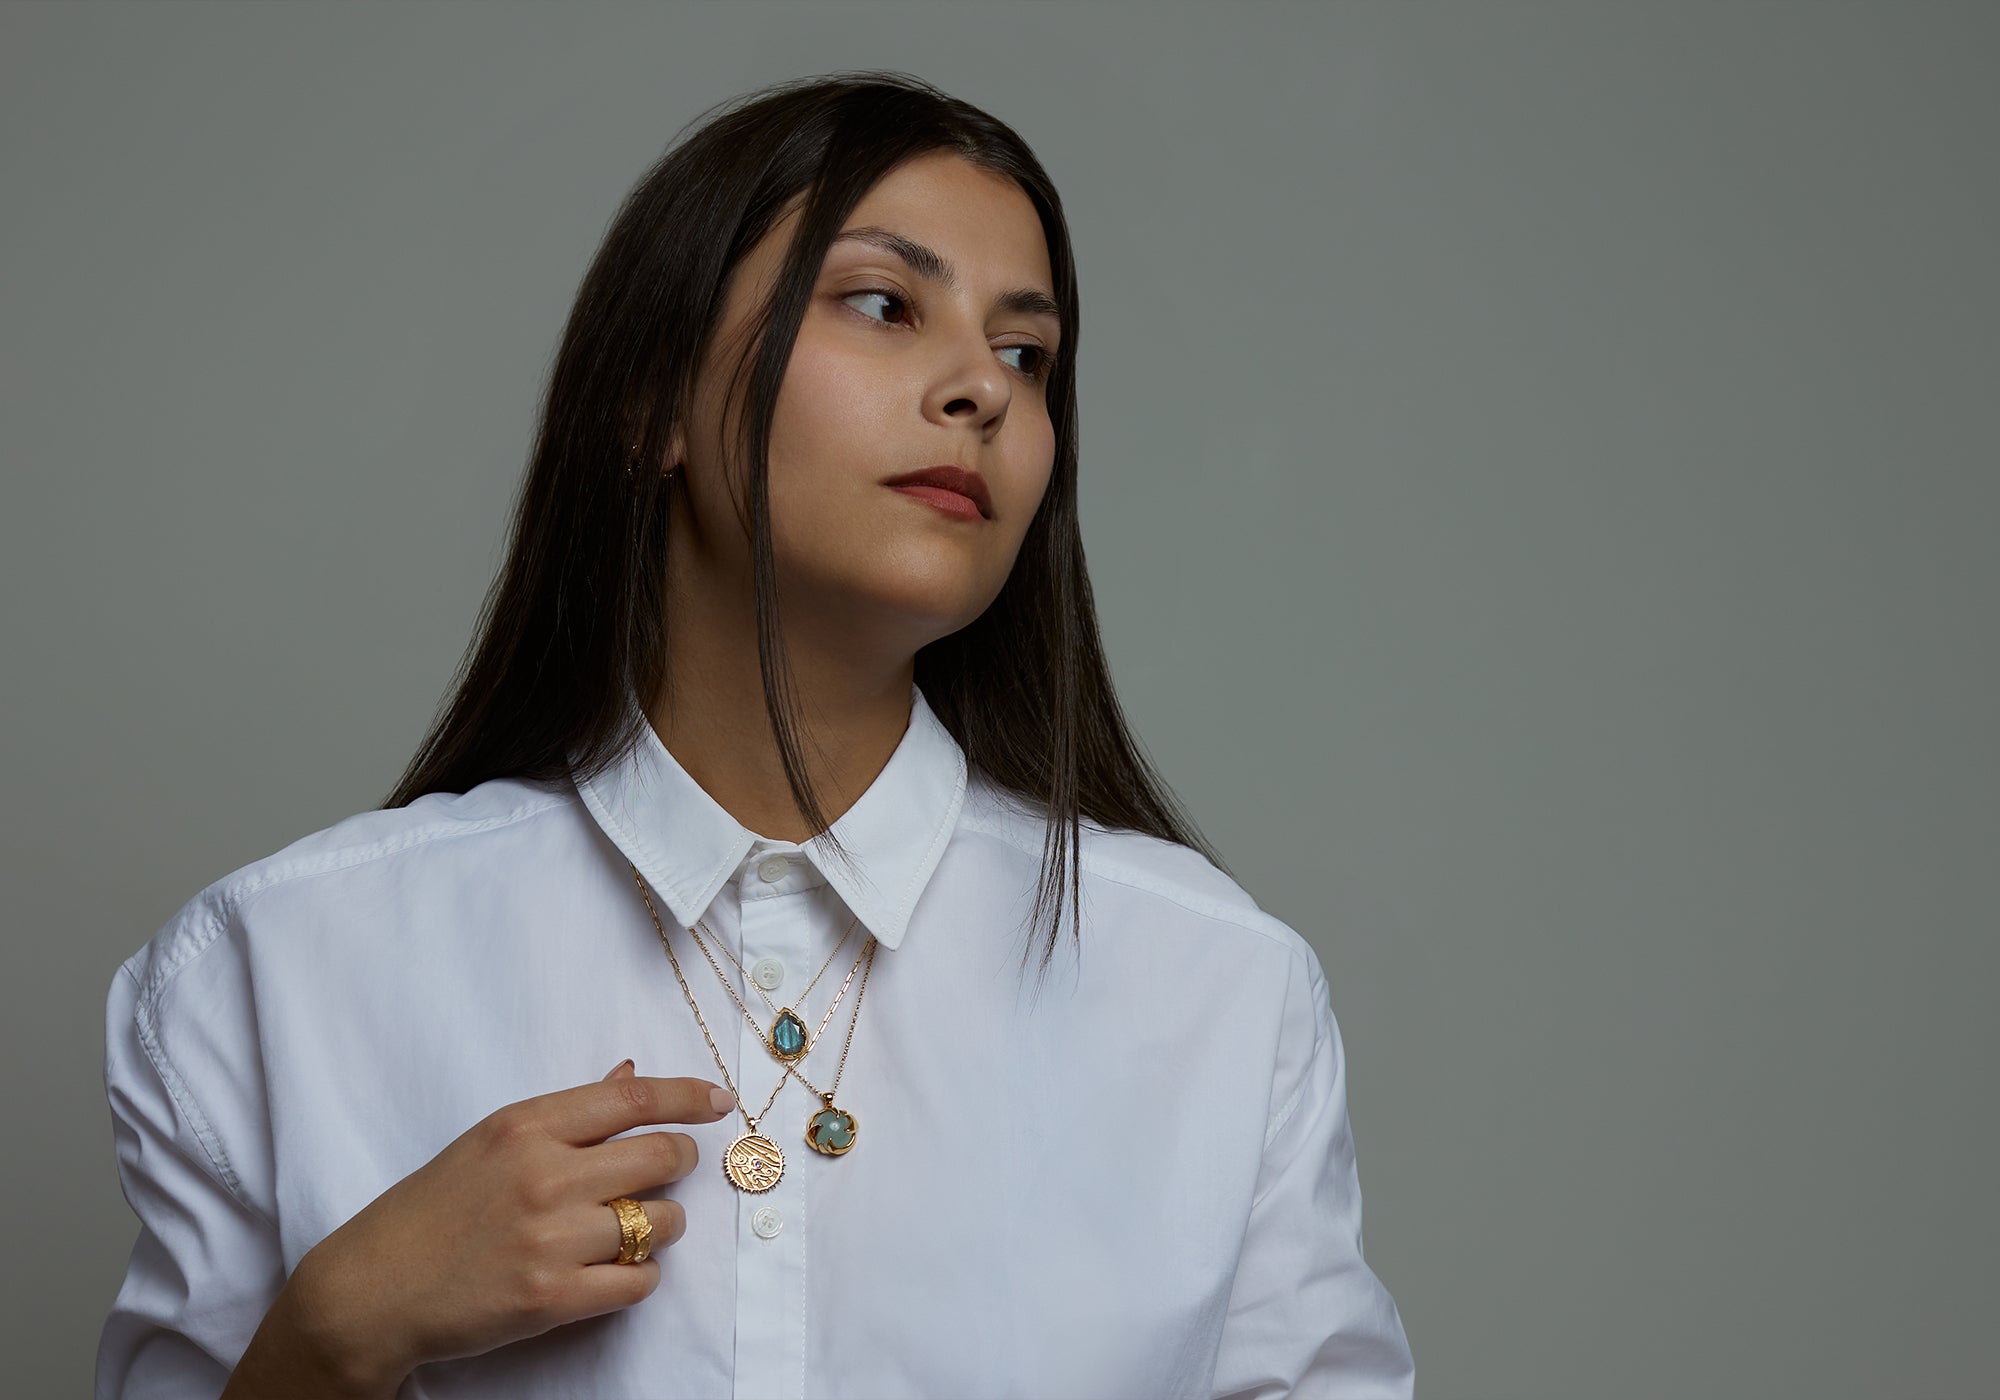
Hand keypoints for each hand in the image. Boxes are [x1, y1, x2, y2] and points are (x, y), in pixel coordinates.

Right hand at [292, 1061, 736, 1385]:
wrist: (373, 1288)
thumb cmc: (432, 1208)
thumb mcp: (491, 1141)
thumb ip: (567, 1114)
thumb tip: (630, 1075)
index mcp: (526, 1126)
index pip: (634, 1099)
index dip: (689, 1096)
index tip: (719, 1100)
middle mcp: (544, 1175)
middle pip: (662, 1157)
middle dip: (680, 1162)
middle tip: (672, 1169)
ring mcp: (550, 1239)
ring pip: (660, 1223)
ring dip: (661, 1226)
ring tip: (633, 1228)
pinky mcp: (551, 1298)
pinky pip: (639, 1282)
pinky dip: (640, 1276)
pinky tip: (616, 1270)